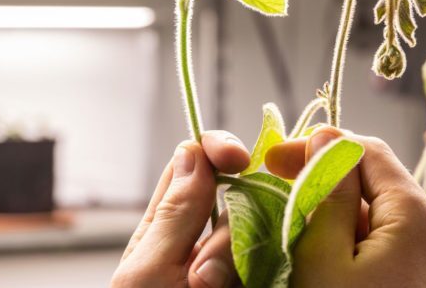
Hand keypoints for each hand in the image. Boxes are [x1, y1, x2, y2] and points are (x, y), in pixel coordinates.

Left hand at [111, 130, 249, 287]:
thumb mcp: (149, 272)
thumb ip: (174, 215)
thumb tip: (192, 150)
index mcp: (166, 226)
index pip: (195, 166)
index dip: (216, 150)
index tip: (236, 158)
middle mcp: (205, 239)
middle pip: (238, 199)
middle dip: (226, 236)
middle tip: (202, 279)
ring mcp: (235, 262)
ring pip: (260, 232)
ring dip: (236, 268)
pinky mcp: (260, 275)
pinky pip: (276, 261)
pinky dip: (263, 273)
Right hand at [266, 127, 425, 287]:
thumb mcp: (321, 257)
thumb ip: (328, 192)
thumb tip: (326, 138)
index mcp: (420, 221)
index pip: (369, 152)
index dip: (319, 147)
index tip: (276, 158)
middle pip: (377, 186)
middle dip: (328, 182)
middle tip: (279, 190)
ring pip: (382, 221)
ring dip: (339, 217)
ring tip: (297, 231)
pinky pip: (391, 252)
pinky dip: (357, 246)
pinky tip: (326, 259)